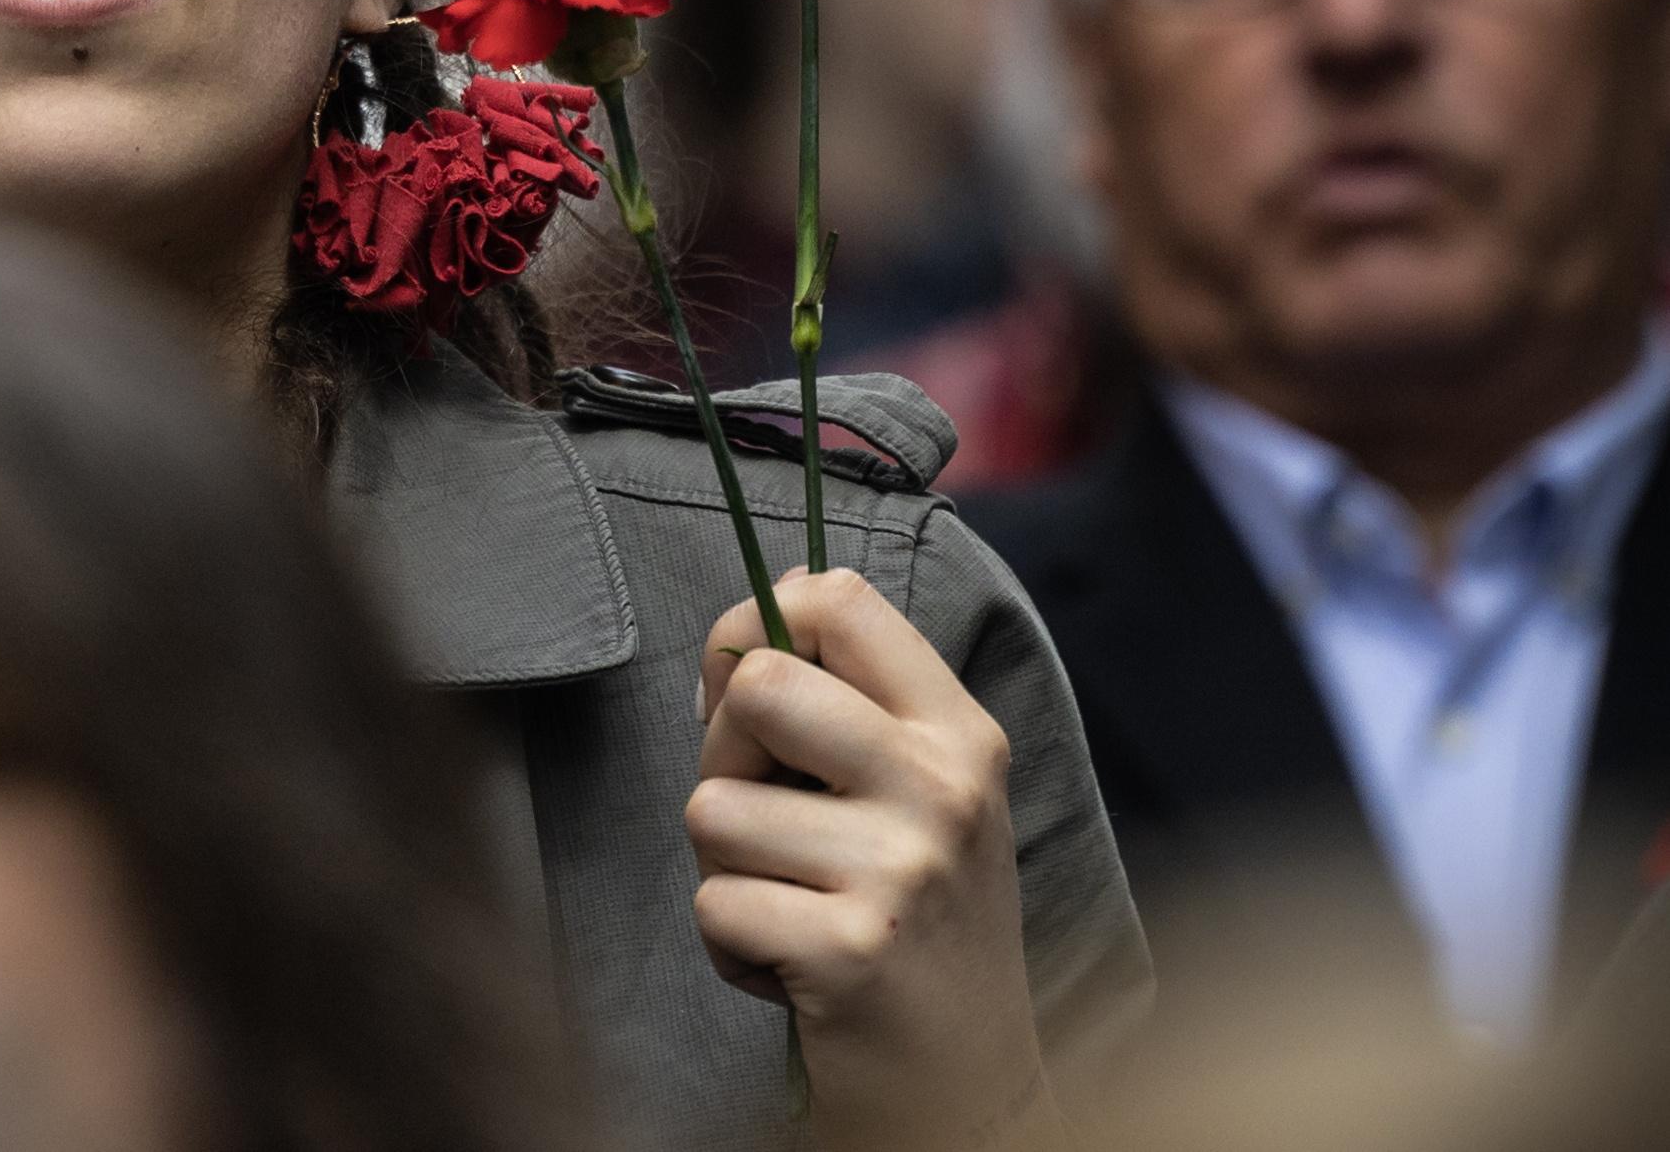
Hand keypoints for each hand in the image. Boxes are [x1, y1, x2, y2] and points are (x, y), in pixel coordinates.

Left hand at [685, 569, 1067, 1151]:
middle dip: (723, 753)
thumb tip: (757, 618)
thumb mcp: (918, 797)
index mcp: (958, 731)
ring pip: (712, 808)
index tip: (747, 692)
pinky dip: (730, 945)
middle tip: (765, 820)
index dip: (756, 627)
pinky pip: (713, 903)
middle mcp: (943, 785)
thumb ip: (847, 706)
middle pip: (760, 687)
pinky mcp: (851, 948)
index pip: (838, 599)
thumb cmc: (920, 923)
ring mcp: (902, 866)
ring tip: (794, 907)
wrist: (970, 1084)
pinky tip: (792, 967)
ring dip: (726, 869)